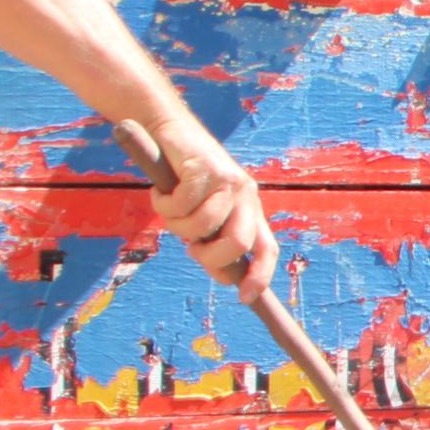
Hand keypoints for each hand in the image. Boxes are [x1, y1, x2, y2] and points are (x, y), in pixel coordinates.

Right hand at [138, 110, 275, 295]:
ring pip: (203, 225)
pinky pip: (182, 204)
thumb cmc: (183, 180)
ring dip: (178, 225)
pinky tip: (162, 192)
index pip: (267, 248)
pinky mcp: (204, 167)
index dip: (260, 276)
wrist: (167, 132)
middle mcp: (245, 194)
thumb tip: (224, 277)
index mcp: (249, 209)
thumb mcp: (201, 215)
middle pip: (237, 242)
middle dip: (210, 256)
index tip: (244, 297)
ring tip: (170, 210)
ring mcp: (226, 180)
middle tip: (191, 247)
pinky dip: (164, 204)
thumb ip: (212, 242)